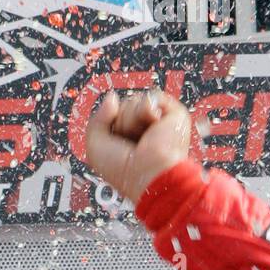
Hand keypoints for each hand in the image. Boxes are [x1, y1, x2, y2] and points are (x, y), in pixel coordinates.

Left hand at [85, 91, 191, 205]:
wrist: (148, 173)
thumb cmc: (122, 169)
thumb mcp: (96, 146)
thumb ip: (97, 118)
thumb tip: (113, 96)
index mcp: (129, 138)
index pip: (114, 115)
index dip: (111, 127)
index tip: (118, 149)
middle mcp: (145, 129)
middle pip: (123, 106)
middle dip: (121, 123)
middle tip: (132, 145)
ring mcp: (160, 121)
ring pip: (134, 101)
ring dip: (132, 120)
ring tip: (144, 139)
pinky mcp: (174, 114)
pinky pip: (150, 96)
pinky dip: (146, 110)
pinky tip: (154, 126)